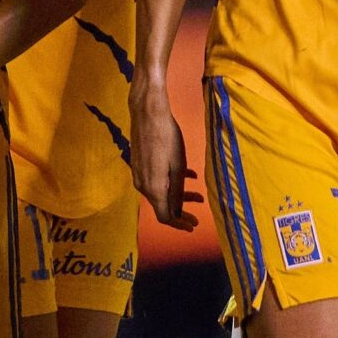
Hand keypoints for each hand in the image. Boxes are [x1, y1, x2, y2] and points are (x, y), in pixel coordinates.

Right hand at [130, 77, 200, 229]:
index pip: (165, 217)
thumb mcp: (178, 166)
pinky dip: (172, 182)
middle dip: (182, 211)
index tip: (193, 225)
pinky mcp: (139, 165)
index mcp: (153, 188)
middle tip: (197, 214)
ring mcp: (139, 175)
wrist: (147, 113)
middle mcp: (142, 185)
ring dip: (179, 196)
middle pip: (162, 206)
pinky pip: (156, 180)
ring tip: (198, 195)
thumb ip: (177, 191)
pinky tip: (188, 175)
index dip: (179, 224)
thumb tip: (177, 212)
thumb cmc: (166, 136)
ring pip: (161, 193)